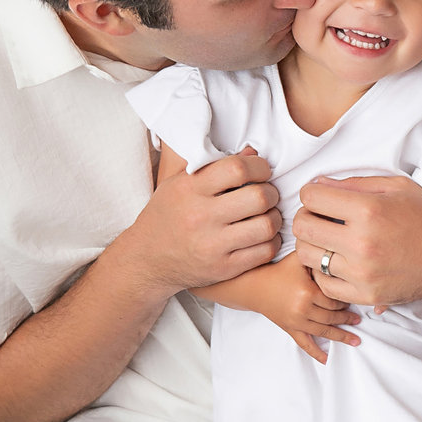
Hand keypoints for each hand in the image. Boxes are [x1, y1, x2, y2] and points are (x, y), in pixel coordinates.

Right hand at [119, 150, 281, 298]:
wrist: (147, 261)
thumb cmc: (169, 214)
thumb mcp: (180, 183)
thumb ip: (215, 166)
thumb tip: (253, 152)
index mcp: (190, 189)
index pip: (238, 169)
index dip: (259, 167)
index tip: (261, 171)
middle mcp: (200, 217)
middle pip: (259, 197)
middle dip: (271, 192)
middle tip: (266, 194)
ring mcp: (212, 246)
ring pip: (267, 226)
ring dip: (274, 218)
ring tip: (266, 215)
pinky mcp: (223, 269)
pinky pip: (265, 252)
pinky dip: (271, 242)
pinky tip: (262, 236)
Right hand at [250, 256, 361, 363]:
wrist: (255, 286)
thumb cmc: (278, 271)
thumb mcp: (298, 259)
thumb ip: (316, 254)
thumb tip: (337, 251)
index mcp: (308, 292)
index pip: (334, 300)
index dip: (346, 302)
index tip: (354, 301)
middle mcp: (303, 309)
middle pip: (332, 317)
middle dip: (347, 319)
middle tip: (358, 319)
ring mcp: (296, 322)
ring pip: (323, 332)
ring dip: (341, 336)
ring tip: (355, 339)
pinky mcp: (290, 329)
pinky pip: (305, 343)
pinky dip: (316, 352)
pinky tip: (327, 359)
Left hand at [293, 175, 421, 314]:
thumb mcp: (399, 187)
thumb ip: (356, 183)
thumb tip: (319, 184)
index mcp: (369, 209)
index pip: (311, 196)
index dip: (313, 193)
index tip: (322, 197)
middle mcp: (362, 242)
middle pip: (302, 226)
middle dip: (307, 217)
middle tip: (320, 217)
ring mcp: (362, 272)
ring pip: (306, 256)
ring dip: (312, 245)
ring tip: (328, 240)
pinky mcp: (365, 295)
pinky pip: (323, 284)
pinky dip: (324, 272)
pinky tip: (338, 262)